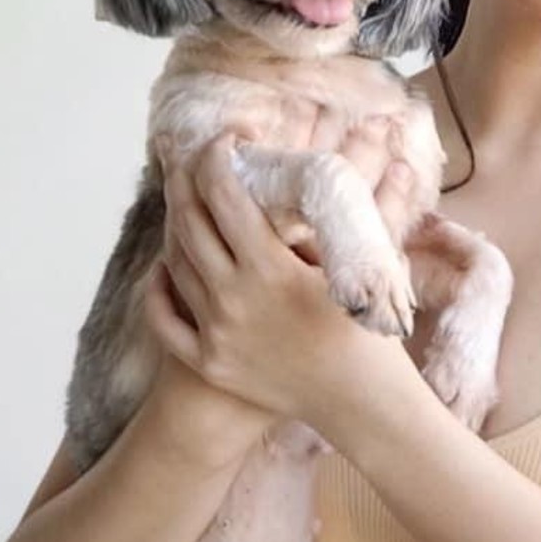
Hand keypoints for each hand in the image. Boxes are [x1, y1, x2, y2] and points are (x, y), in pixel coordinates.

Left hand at [144, 127, 417, 433]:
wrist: (362, 406)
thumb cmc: (373, 332)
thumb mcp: (368, 261)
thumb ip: (362, 199)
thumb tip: (382, 135)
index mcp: (271, 269)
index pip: (225, 197)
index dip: (216, 159)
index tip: (225, 139)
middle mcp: (233, 299)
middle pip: (190, 225)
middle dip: (185, 183)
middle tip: (189, 159)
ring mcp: (215, 333)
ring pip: (175, 265)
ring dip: (175, 226)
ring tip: (184, 202)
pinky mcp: (209, 362)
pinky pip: (165, 319)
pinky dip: (158, 288)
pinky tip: (161, 267)